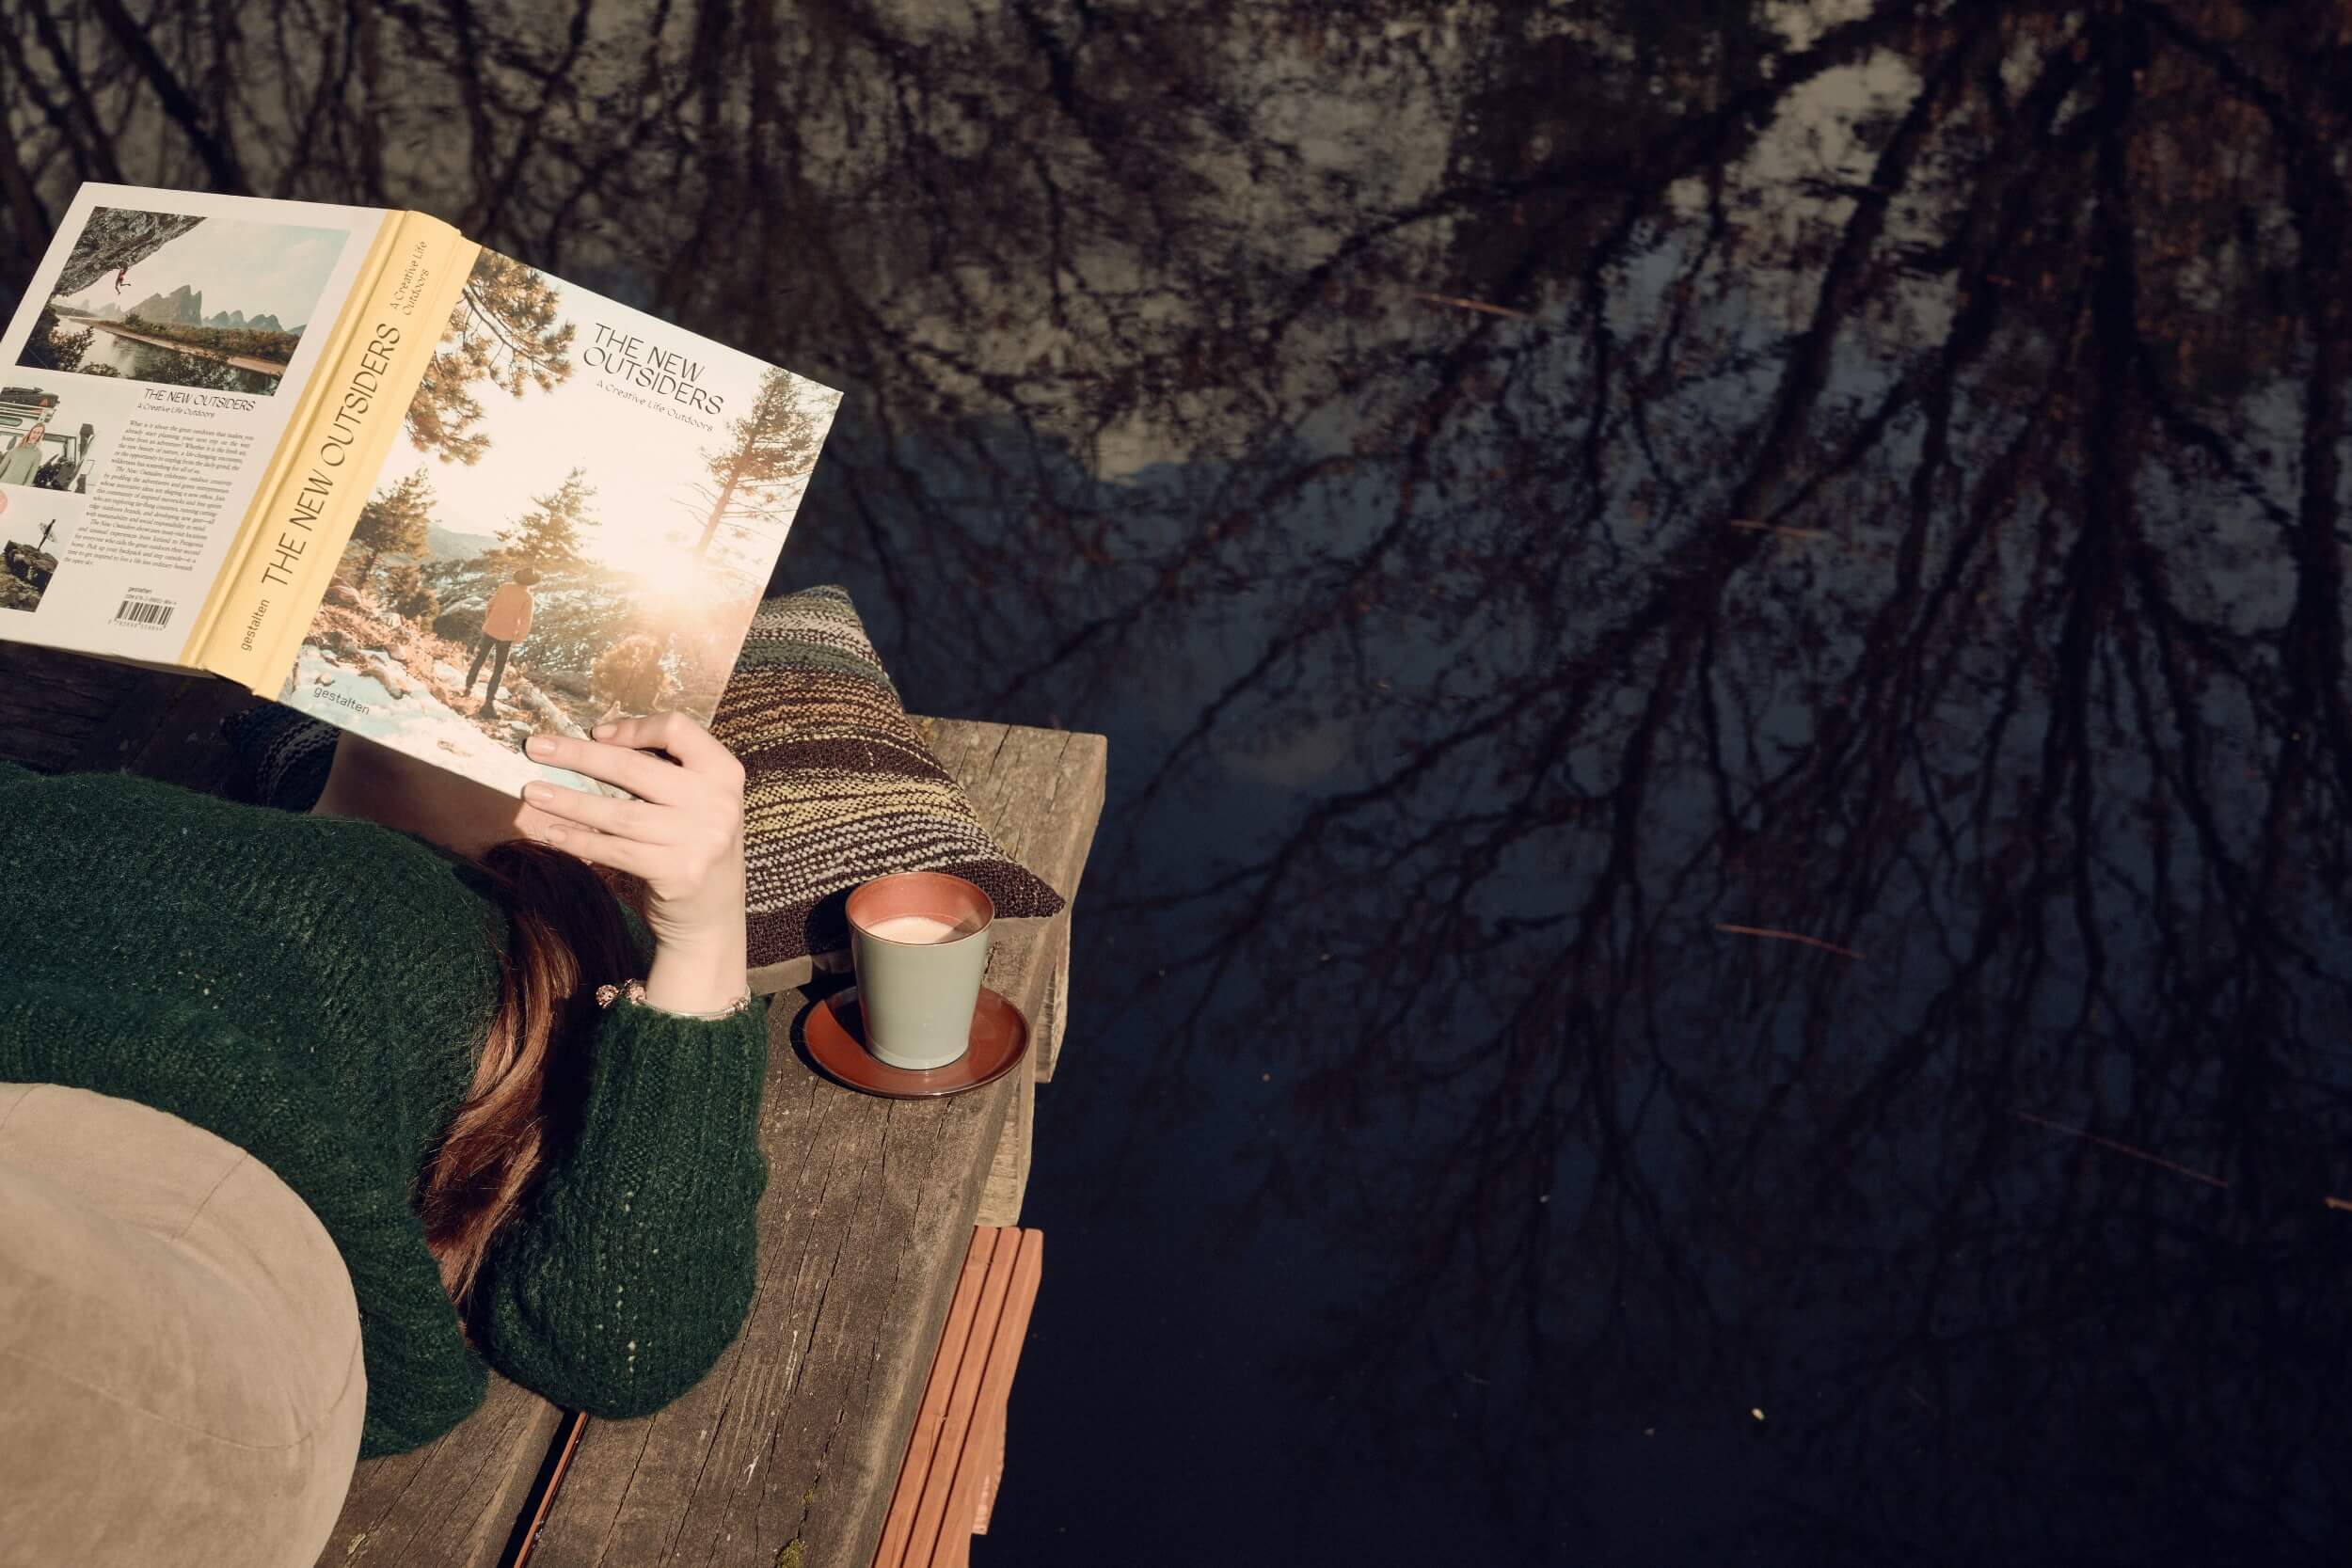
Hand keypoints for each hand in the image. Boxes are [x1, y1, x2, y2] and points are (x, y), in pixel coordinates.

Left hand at [516, 712, 747, 1013]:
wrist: (713, 915)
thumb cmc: (693, 845)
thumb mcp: (698, 800)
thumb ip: (666, 769)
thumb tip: (597, 739)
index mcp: (725, 773)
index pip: (678, 729)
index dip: (634, 727)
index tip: (597, 733)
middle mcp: (718, 803)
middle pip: (635, 767)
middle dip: (578, 755)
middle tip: (536, 747)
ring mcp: (700, 840)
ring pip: (619, 813)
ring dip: (569, 801)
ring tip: (533, 792)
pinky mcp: (678, 874)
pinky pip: (615, 851)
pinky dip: (580, 841)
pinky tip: (553, 833)